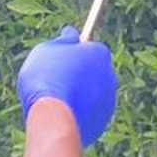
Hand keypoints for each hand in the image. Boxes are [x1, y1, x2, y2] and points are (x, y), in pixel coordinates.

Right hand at [16, 27, 116, 147]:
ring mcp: (108, 101)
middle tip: (54, 80)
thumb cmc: (47, 78)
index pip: (89, 49)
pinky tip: (61, 115)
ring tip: (55, 100)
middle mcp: (109, 75)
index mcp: (99, 53)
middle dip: (77, 75)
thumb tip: (71, 33)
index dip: (72, 54)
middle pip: (92, 72)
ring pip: (91, 95)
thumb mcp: (46, 50)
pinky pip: (88, 114)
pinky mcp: (101, 122)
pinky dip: (77, 114)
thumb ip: (62, 40)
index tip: (58, 60)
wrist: (53, 117)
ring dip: (77, 95)